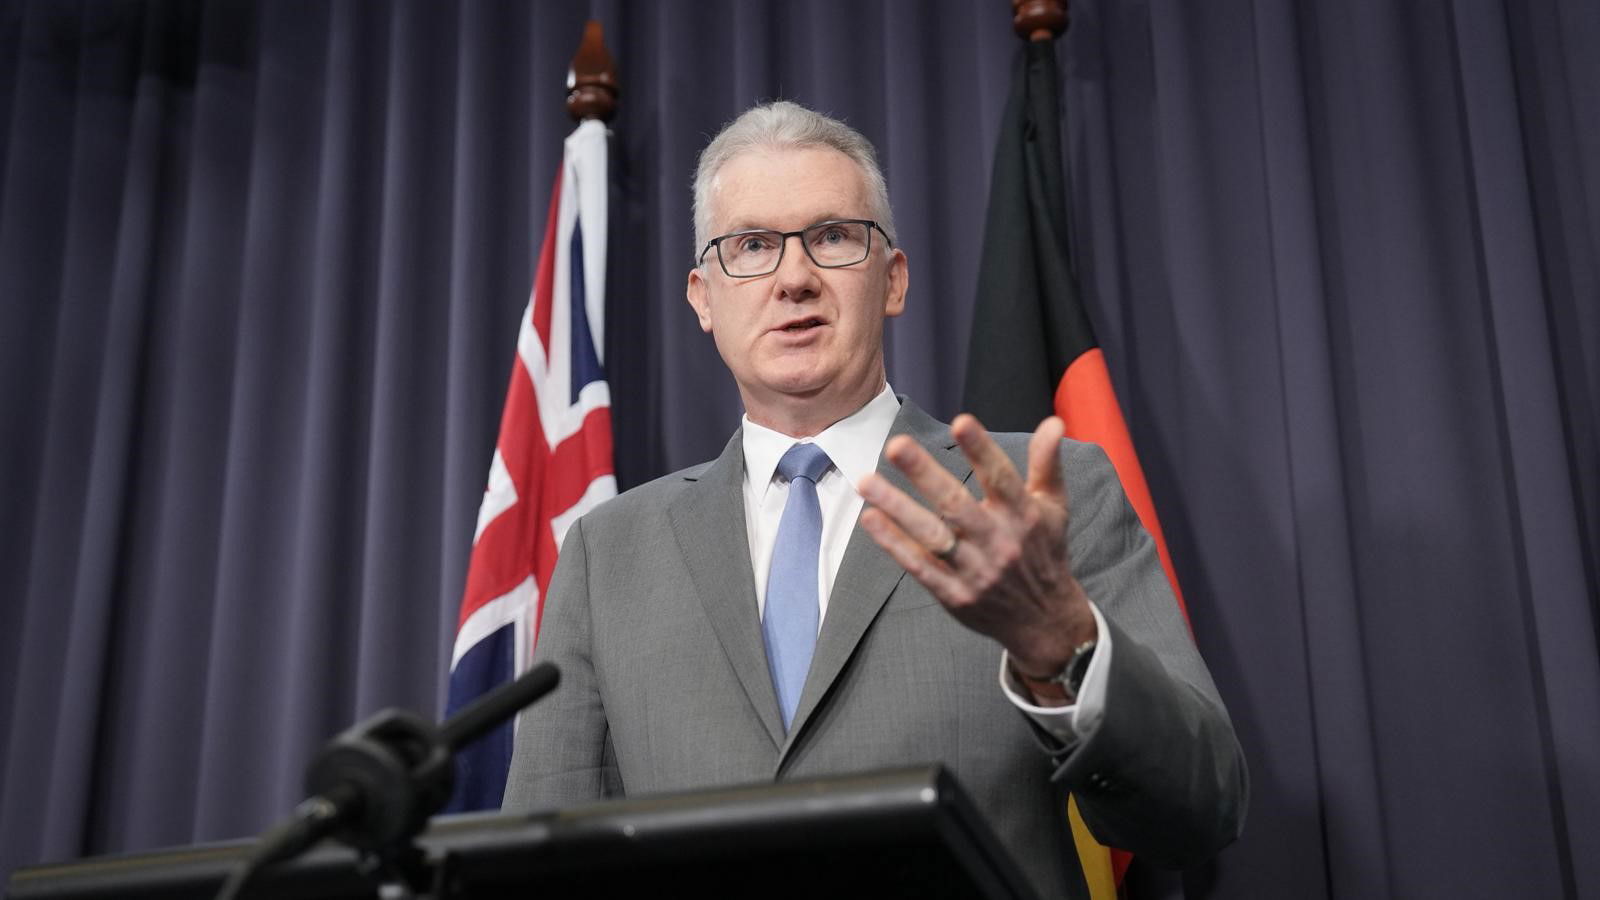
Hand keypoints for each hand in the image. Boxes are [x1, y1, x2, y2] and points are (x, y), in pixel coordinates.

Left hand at [857, 414, 1095, 678]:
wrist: (1044, 621)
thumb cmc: (1043, 552)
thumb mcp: (1053, 507)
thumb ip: (1047, 463)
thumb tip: (1053, 422)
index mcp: (1023, 515)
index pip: (1001, 477)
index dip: (982, 450)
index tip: (961, 422)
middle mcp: (999, 541)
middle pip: (957, 505)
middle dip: (925, 474)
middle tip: (896, 445)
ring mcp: (975, 571)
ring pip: (932, 536)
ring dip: (898, 508)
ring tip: (866, 481)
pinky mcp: (955, 595)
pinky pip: (920, 567)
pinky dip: (895, 544)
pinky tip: (871, 519)